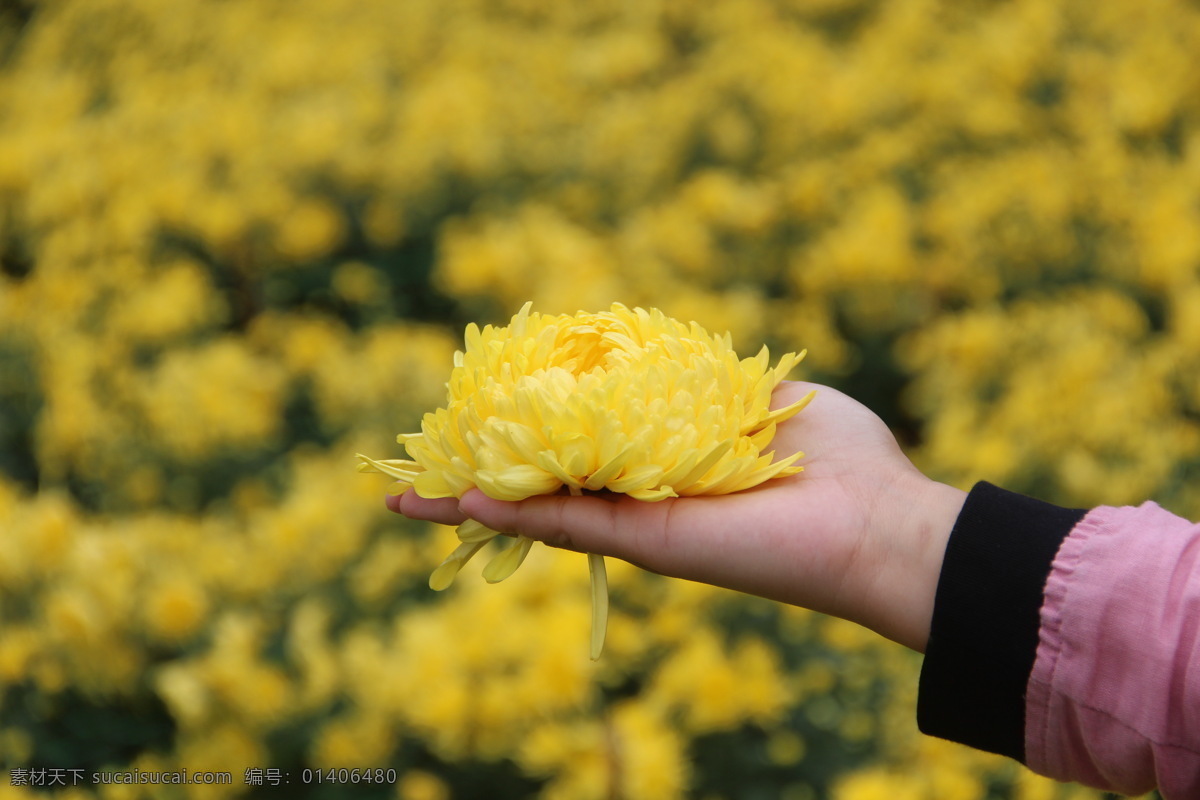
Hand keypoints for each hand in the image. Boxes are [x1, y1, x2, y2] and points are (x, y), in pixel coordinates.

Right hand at [389, 381, 964, 651]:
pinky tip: (464, 495)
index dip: (532, 424)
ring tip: (406, 494)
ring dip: (472, 500)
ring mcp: (640, 521)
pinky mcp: (650, 541)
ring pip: (540, 509)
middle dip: (483, 469)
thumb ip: (720, 384)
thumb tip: (687, 361)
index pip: (583, 442)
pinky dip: (515, 513)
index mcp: (667, 459)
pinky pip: (570, 525)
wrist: (881, 521)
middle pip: (546, 480)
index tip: (486, 403)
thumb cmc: (841, 460)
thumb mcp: (766, 400)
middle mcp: (643, 494)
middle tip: (421, 458)